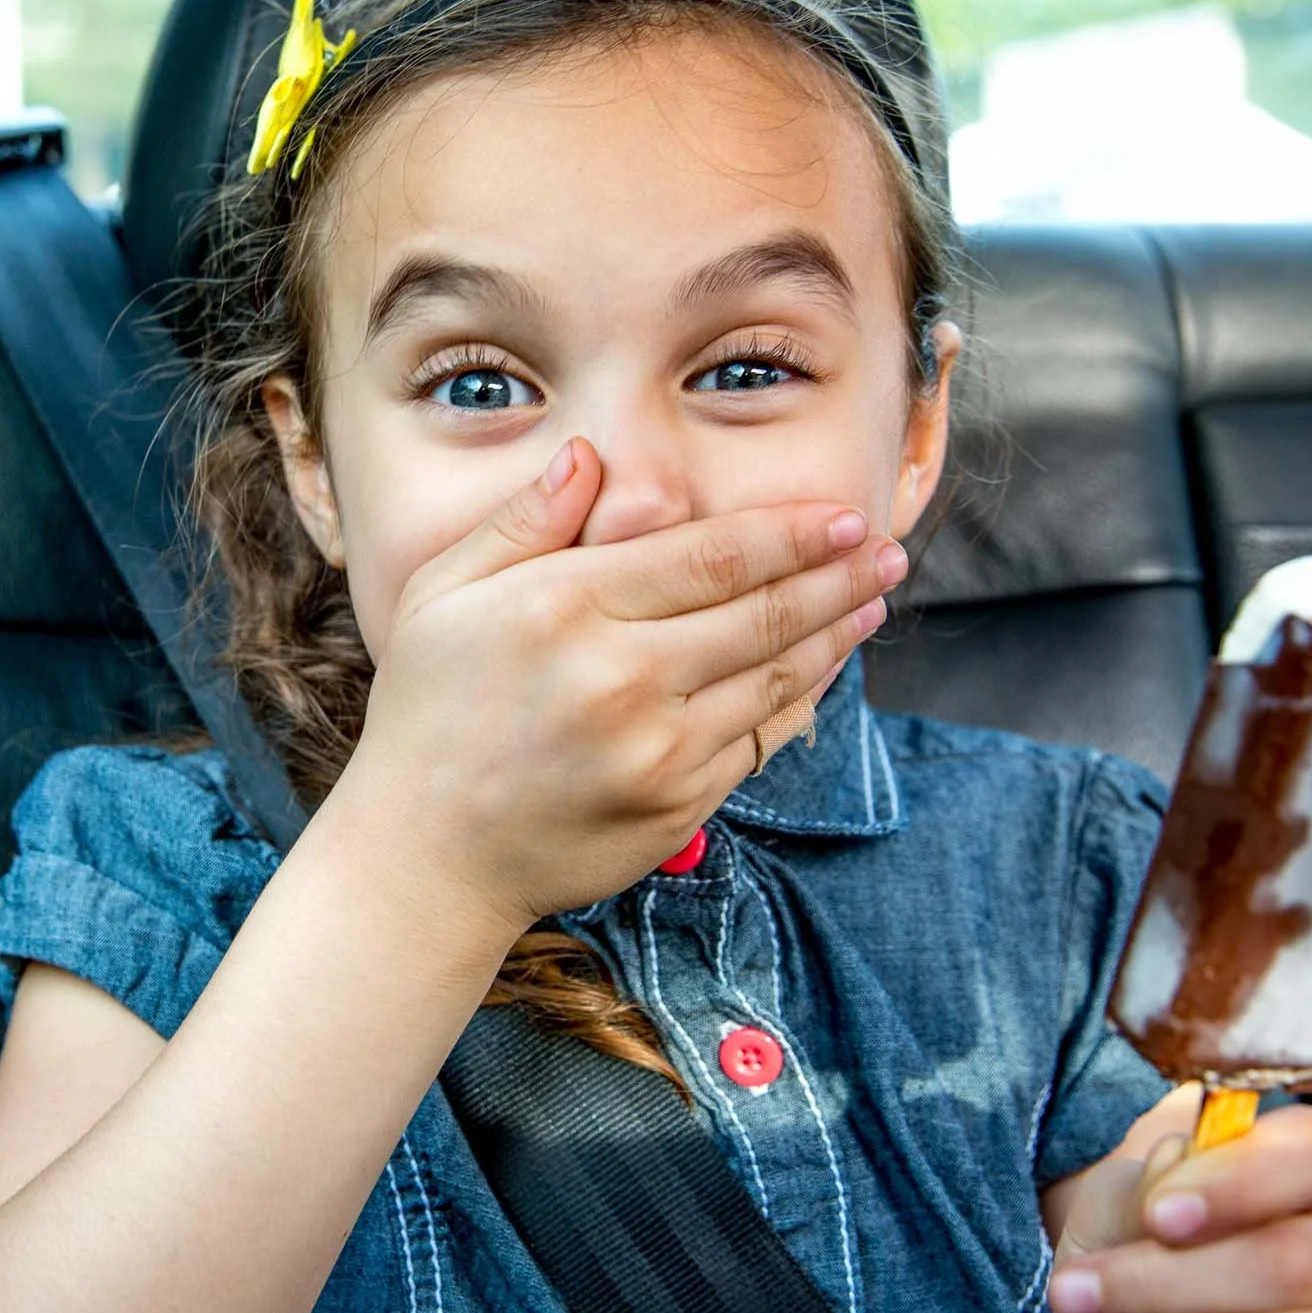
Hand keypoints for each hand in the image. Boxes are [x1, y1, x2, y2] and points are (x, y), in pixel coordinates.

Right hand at [318, 436, 903, 933]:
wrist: (427, 854)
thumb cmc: (427, 712)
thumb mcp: (440, 595)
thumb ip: (521, 522)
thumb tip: (590, 457)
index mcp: (565, 608)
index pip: (709, 555)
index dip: (790, 534)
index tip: (842, 517)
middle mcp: (621, 676)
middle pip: (760, 612)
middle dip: (836, 577)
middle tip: (884, 550)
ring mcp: (656, 748)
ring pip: (773, 677)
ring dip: (834, 635)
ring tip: (872, 601)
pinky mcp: (676, 804)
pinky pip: (759, 741)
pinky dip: (800, 701)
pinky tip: (822, 672)